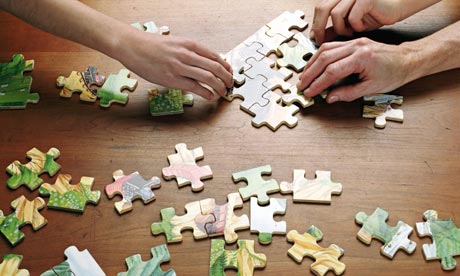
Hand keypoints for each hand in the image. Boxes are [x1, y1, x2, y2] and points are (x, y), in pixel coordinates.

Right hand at [119, 31, 232, 99]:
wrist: (132, 46)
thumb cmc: (152, 45)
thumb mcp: (175, 43)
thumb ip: (190, 52)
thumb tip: (205, 63)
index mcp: (189, 44)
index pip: (215, 56)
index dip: (226, 67)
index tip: (229, 73)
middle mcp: (187, 54)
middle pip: (215, 67)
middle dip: (226, 78)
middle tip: (230, 85)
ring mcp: (179, 67)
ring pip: (208, 78)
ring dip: (219, 87)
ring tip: (222, 92)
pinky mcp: (172, 79)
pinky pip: (194, 87)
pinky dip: (206, 93)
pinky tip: (209, 96)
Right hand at [297, 38, 413, 102]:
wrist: (406, 60)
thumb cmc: (393, 74)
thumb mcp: (371, 88)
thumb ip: (348, 93)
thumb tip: (329, 98)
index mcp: (361, 58)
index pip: (332, 71)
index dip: (318, 84)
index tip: (309, 92)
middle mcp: (356, 46)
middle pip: (324, 58)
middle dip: (310, 73)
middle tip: (301, 86)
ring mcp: (354, 42)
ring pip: (325, 50)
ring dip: (312, 64)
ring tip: (304, 76)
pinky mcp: (353, 41)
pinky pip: (331, 46)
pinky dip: (319, 56)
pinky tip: (314, 65)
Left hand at [311, 0, 401, 44]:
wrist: (398, 8)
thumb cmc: (375, 14)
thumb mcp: (350, 23)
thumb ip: (334, 28)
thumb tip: (317, 37)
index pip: (320, 8)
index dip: (315, 24)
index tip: (314, 38)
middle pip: (323, 8)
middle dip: (319, 27)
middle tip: (321, 41)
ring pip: (336, 14)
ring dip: (341, 28)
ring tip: (350, 33)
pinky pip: (352, 17)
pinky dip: (355, 26)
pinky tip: (362, 28)